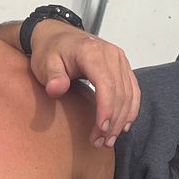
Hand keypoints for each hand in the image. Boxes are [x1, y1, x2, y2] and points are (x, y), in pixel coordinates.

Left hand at [26, 19, 139, 146]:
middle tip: (101, 143)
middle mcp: (112, 55)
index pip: (107, 84)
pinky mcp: (123, 67)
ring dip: (122, 120)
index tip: (101, 130)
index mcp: (92, 52)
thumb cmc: (50, 50)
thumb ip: (52, 76)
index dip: (106, 109)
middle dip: (113, 122)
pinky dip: (130, 110)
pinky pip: (133, 91)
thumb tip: (56, 89)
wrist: (56, 35)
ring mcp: (120, 60)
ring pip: (129, 95)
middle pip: (120, 93)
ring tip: (108, 140)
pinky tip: (123, 126)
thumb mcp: (44, 62)